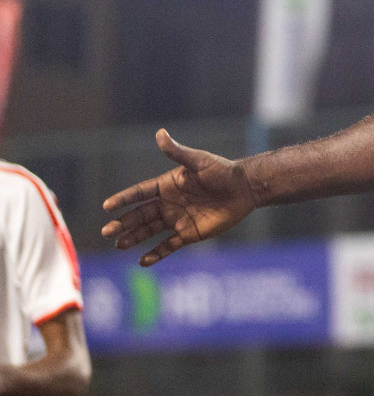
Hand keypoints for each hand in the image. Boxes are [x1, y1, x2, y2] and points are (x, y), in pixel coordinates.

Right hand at [101, 129, 258, 265]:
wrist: (245, 189)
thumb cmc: (222, 171)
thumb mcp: (199, 161)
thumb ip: (178, 152)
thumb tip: (160, 133)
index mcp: (166, 185)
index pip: (139, 193)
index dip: (123, 199)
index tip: (107, 206)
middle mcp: (168, 203)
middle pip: (140, 214)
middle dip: (123, 223)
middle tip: (107, 232)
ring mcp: (177, 219)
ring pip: (150, 231)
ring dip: (134, 238)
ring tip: (119, 245)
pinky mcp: (189, 234)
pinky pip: (169, 246)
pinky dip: (156, 254)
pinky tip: (143, 261)